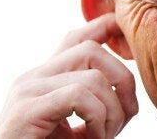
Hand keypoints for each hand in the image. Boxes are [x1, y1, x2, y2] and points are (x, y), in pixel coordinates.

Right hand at [0, 13, 137, 138]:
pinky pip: (80, 96)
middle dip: (123, 80)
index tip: (127, 39)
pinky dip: (98, 119)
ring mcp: (28, 90)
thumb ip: (95, 104)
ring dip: (112, 110)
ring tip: (104, 136)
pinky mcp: (27, 109)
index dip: (106, 29)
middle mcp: (35, 77)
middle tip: (125, 117)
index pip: (78, 37)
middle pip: (92, 49)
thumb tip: (129, 92)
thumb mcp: (79, 126)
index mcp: (46, 77)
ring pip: (93, 76)